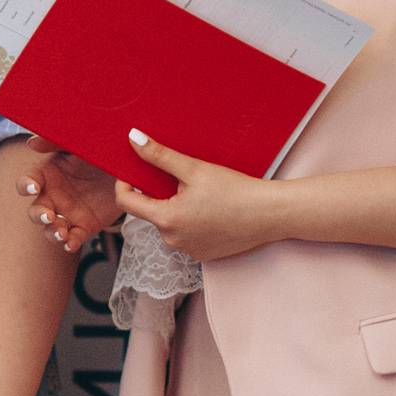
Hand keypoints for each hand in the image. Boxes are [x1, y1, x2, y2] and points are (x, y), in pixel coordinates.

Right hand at [17, 137, 123, 256]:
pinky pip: (73, 238)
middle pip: (36, 210)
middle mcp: (54, 195)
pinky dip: (70, 243)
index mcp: (48, 174)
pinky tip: (71, 243)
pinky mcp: (84, 227)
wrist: (125, 169)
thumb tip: (31, 143)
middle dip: (39, 215)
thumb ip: (56, 142)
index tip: (33, 187)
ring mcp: (68, 213)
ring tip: (61, 232)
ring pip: (50, 228)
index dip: (26, 185)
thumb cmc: (98, 152)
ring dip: (52, 232)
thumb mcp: (80, 144)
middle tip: (48, 215)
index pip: (28, 181)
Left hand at [115, 130, 290, 263]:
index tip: (133, 171)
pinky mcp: (203, 255)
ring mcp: (188, 251)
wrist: (270, 215)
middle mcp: (172, 241)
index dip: (125, 183)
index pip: (127, 202)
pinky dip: (193, 222)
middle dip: (161, 195)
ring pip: (171, 224)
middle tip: (183, 178)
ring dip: (178, 208)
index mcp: (166, 220)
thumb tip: (133, 140)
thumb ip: (160, 156)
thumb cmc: (234, 190)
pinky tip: (212, 210)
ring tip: (202, 194)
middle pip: (152, 212)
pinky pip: (188, 235)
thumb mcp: (194, 169)